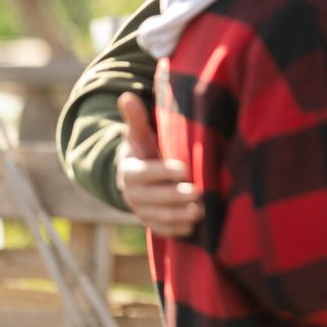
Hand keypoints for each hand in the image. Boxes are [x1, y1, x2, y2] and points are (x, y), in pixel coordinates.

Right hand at [115, 92, 203, 236]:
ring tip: (199, 212)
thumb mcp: (139, 134)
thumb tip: (127, 96)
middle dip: (174, 196)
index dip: (162, 171)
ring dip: (178, 216)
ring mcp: (140, 211)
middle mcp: (131, 194)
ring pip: (157, 217)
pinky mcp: (150, 223)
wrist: (137, 177)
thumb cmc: (144, 150)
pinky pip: (160, 230)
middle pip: (151, 198)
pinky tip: (193, 227)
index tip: (184, 168)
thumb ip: (136, 118)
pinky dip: (175, 230)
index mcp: (128, 171)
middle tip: (197, 193)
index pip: (142, 173)